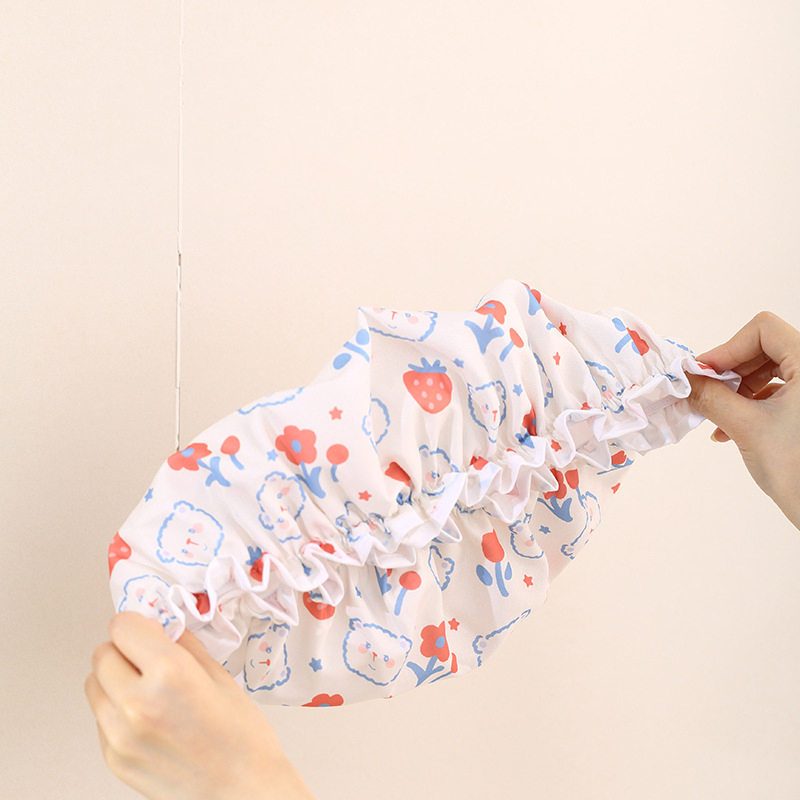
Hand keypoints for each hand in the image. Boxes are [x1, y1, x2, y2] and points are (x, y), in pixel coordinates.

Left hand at [85, 612, 314, 799]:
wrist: (241, 792)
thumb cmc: (241, 738)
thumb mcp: (221, 677)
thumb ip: (186, 647)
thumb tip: (164, 628)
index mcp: (169, 673)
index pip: (123, 627)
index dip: (139, 624)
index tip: (151, 629)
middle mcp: (137, 703)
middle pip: (103, 653)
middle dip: (125, 649)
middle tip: (149, 656)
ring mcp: (119, 734)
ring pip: (93, 685)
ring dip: (115, 678)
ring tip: (147, 687)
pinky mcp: (113, 758)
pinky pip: (100, 717)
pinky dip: (116, 709)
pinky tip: (149, 716)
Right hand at [686, 311, 799, 529]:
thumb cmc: (799, 471)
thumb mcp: (746, 427)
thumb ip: (710, 396)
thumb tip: (683, 379)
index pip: (763, 331)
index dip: (728, 348)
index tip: (702, 373)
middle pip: (765, 348)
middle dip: (730, 371)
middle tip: (703, 392)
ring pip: (770, 370)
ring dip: (738, 389)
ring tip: (717, 416)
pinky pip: (780, 391)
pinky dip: (752, 403)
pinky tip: (730, 429)